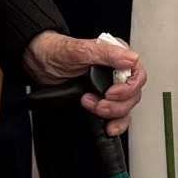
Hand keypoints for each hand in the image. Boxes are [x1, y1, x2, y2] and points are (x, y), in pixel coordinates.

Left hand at [26, 31, 145, 136]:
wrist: (40, 63)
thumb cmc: (57, 52)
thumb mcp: (80, 50)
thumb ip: (106, 54)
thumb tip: (130, 59)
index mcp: (117, 55)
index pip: (137, 74)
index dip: (127, 88)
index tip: (110, 93)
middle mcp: (117, 71)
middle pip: (133, 94)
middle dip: (116, 104)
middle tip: (98, 104)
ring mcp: (111, 86)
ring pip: (127, 107)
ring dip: (113, 113)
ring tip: (93, 107)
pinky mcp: (104, 100)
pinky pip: (119, 115)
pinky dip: (117, 124)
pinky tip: (108, 127)